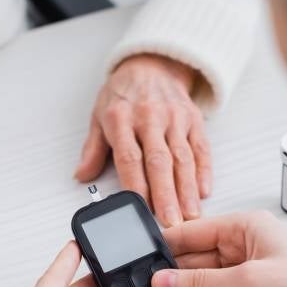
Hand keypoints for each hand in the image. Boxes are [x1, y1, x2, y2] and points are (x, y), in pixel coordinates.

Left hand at [75, 54, 211, 227]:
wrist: (151, 64)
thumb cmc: (123, 94)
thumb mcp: (99, 116)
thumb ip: (92, 149)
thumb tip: (81, 176)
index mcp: (122, 118)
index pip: (129, 157)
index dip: (136, 185)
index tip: (141, 209)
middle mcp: (150, 117)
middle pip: (159, 162)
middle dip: (166, 195)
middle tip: (171, 222)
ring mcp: (175, 118)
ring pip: (183, 158)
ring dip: (187, 189)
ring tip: (190, 215)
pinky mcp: (194, 119)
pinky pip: (201, 147)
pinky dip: (205, 171)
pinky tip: (204, 191)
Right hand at [133, 211, 286, 286]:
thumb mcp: (251, 281)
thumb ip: (200, 283)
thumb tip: (160, 281)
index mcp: (243, 227)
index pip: (188, 232)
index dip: (157, 247)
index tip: (128, 260)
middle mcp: (239, 250)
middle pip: (185, 263)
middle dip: (156, 279)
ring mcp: (239, 280)